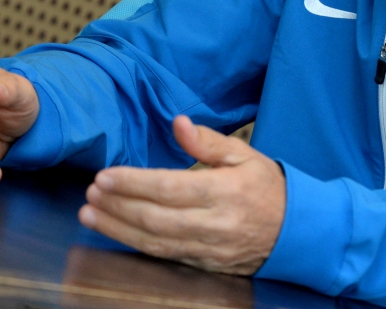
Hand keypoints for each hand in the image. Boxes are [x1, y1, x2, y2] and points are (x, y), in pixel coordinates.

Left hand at [79, 116, 285, 274]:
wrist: (296, 231)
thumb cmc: (267, 187)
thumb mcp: (245, 155)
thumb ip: (208, 141)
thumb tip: (178, 122)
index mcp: (225, 191)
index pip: (170, 188)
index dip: (134, 183)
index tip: (105, 176)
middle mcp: (215, 223)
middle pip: (156, 218)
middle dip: (118, 206)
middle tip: (90, 193)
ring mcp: (208, 248)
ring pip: (155, 242)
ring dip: (117, 229)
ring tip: (89, 214)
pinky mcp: (204, 264)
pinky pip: (164, 256)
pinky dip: (135, 245)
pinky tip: (115, 232)